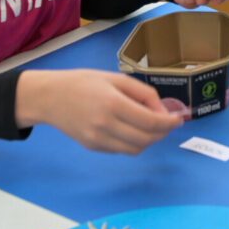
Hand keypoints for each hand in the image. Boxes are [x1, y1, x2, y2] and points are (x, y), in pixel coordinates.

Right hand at [15, 69, 182, 153]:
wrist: (49, 97)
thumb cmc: (84, 82)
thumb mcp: (116, 79)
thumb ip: (143, 94)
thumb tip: (163, 112)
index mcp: (112, 103)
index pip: (150, 122)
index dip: (169, 123)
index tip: (178, 119)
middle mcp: (105, 125)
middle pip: (146, 139)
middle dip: (162, 133)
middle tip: (168, 123)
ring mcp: (98, 139)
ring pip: (136, 149)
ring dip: (149, 140)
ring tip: (151, 126)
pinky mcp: (92, 147)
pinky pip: (121, 150)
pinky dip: (133, 142)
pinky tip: (132, 129)